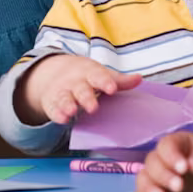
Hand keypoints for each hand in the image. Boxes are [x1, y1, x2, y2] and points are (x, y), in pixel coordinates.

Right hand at [16, 55, 141, 125]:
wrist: (54, 72)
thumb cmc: (86, 76)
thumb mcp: (101, 75)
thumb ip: (120, 81)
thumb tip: (139, 79)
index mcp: (90, 73)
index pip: (98, 76)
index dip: (105, 82)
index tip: (112, 88)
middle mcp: (75, 81)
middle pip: (81, 89)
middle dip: (86, 97)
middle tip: (93, 107)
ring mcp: (62, 92)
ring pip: (65, 98)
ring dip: (68, 104)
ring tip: (72, 111)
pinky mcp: (52, 103)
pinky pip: (54, 108)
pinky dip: (57, 114)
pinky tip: (62, 119)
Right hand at [132, 132, 192, 191]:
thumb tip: (192, 164)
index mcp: (176, 143)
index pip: (166, 146)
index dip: (171, 156)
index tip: (184, 169)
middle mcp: (162, 158)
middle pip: (152, 163)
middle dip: (163, 176)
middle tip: (179, 187)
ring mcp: (157, 176)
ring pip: (144, 178)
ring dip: (149, 188)